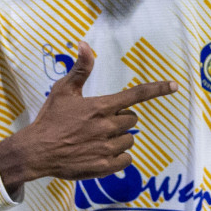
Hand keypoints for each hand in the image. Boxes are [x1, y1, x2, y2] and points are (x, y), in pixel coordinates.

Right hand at [0, 41, 177, 196]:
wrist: (35, 151)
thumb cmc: (50, 119)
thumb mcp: (63, 91)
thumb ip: (80, 69)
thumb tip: (85, 44)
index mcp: (100, 106)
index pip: (135, 95)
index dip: (157, 89)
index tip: (174, 85)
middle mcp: (107, 127)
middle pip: (132, 120)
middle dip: (121, 120)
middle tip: (100, 122)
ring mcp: (106, 148)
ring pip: (129, 140)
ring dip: (119, 138)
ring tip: (97, 138)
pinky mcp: (104, 167)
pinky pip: (126, 160)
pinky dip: (119, 157)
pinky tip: (102, 153)